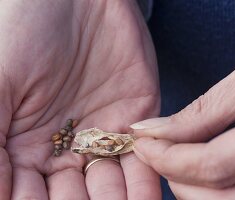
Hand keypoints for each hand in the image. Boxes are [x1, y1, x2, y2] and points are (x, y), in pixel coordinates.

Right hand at [0, 1, 160, 198]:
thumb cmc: (24, 31)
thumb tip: (0, 194)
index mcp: (26, 147)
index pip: (32, 196)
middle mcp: (66, 148)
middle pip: (74, 198)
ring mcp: (102, 136)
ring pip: (110, 187)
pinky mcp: (135, 121)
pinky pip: (141, 160)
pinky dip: (144, 183)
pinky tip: (142, 199)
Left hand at [131, 29, 234, 199]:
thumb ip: (209, 108)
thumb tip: (158, 130)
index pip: (214, 165)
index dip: (169, 159)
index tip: (143, 143)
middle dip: (178, 182)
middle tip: (157, 154)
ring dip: (198, 192)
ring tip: (178, 162)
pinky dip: (223, 191)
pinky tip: (208, 169)